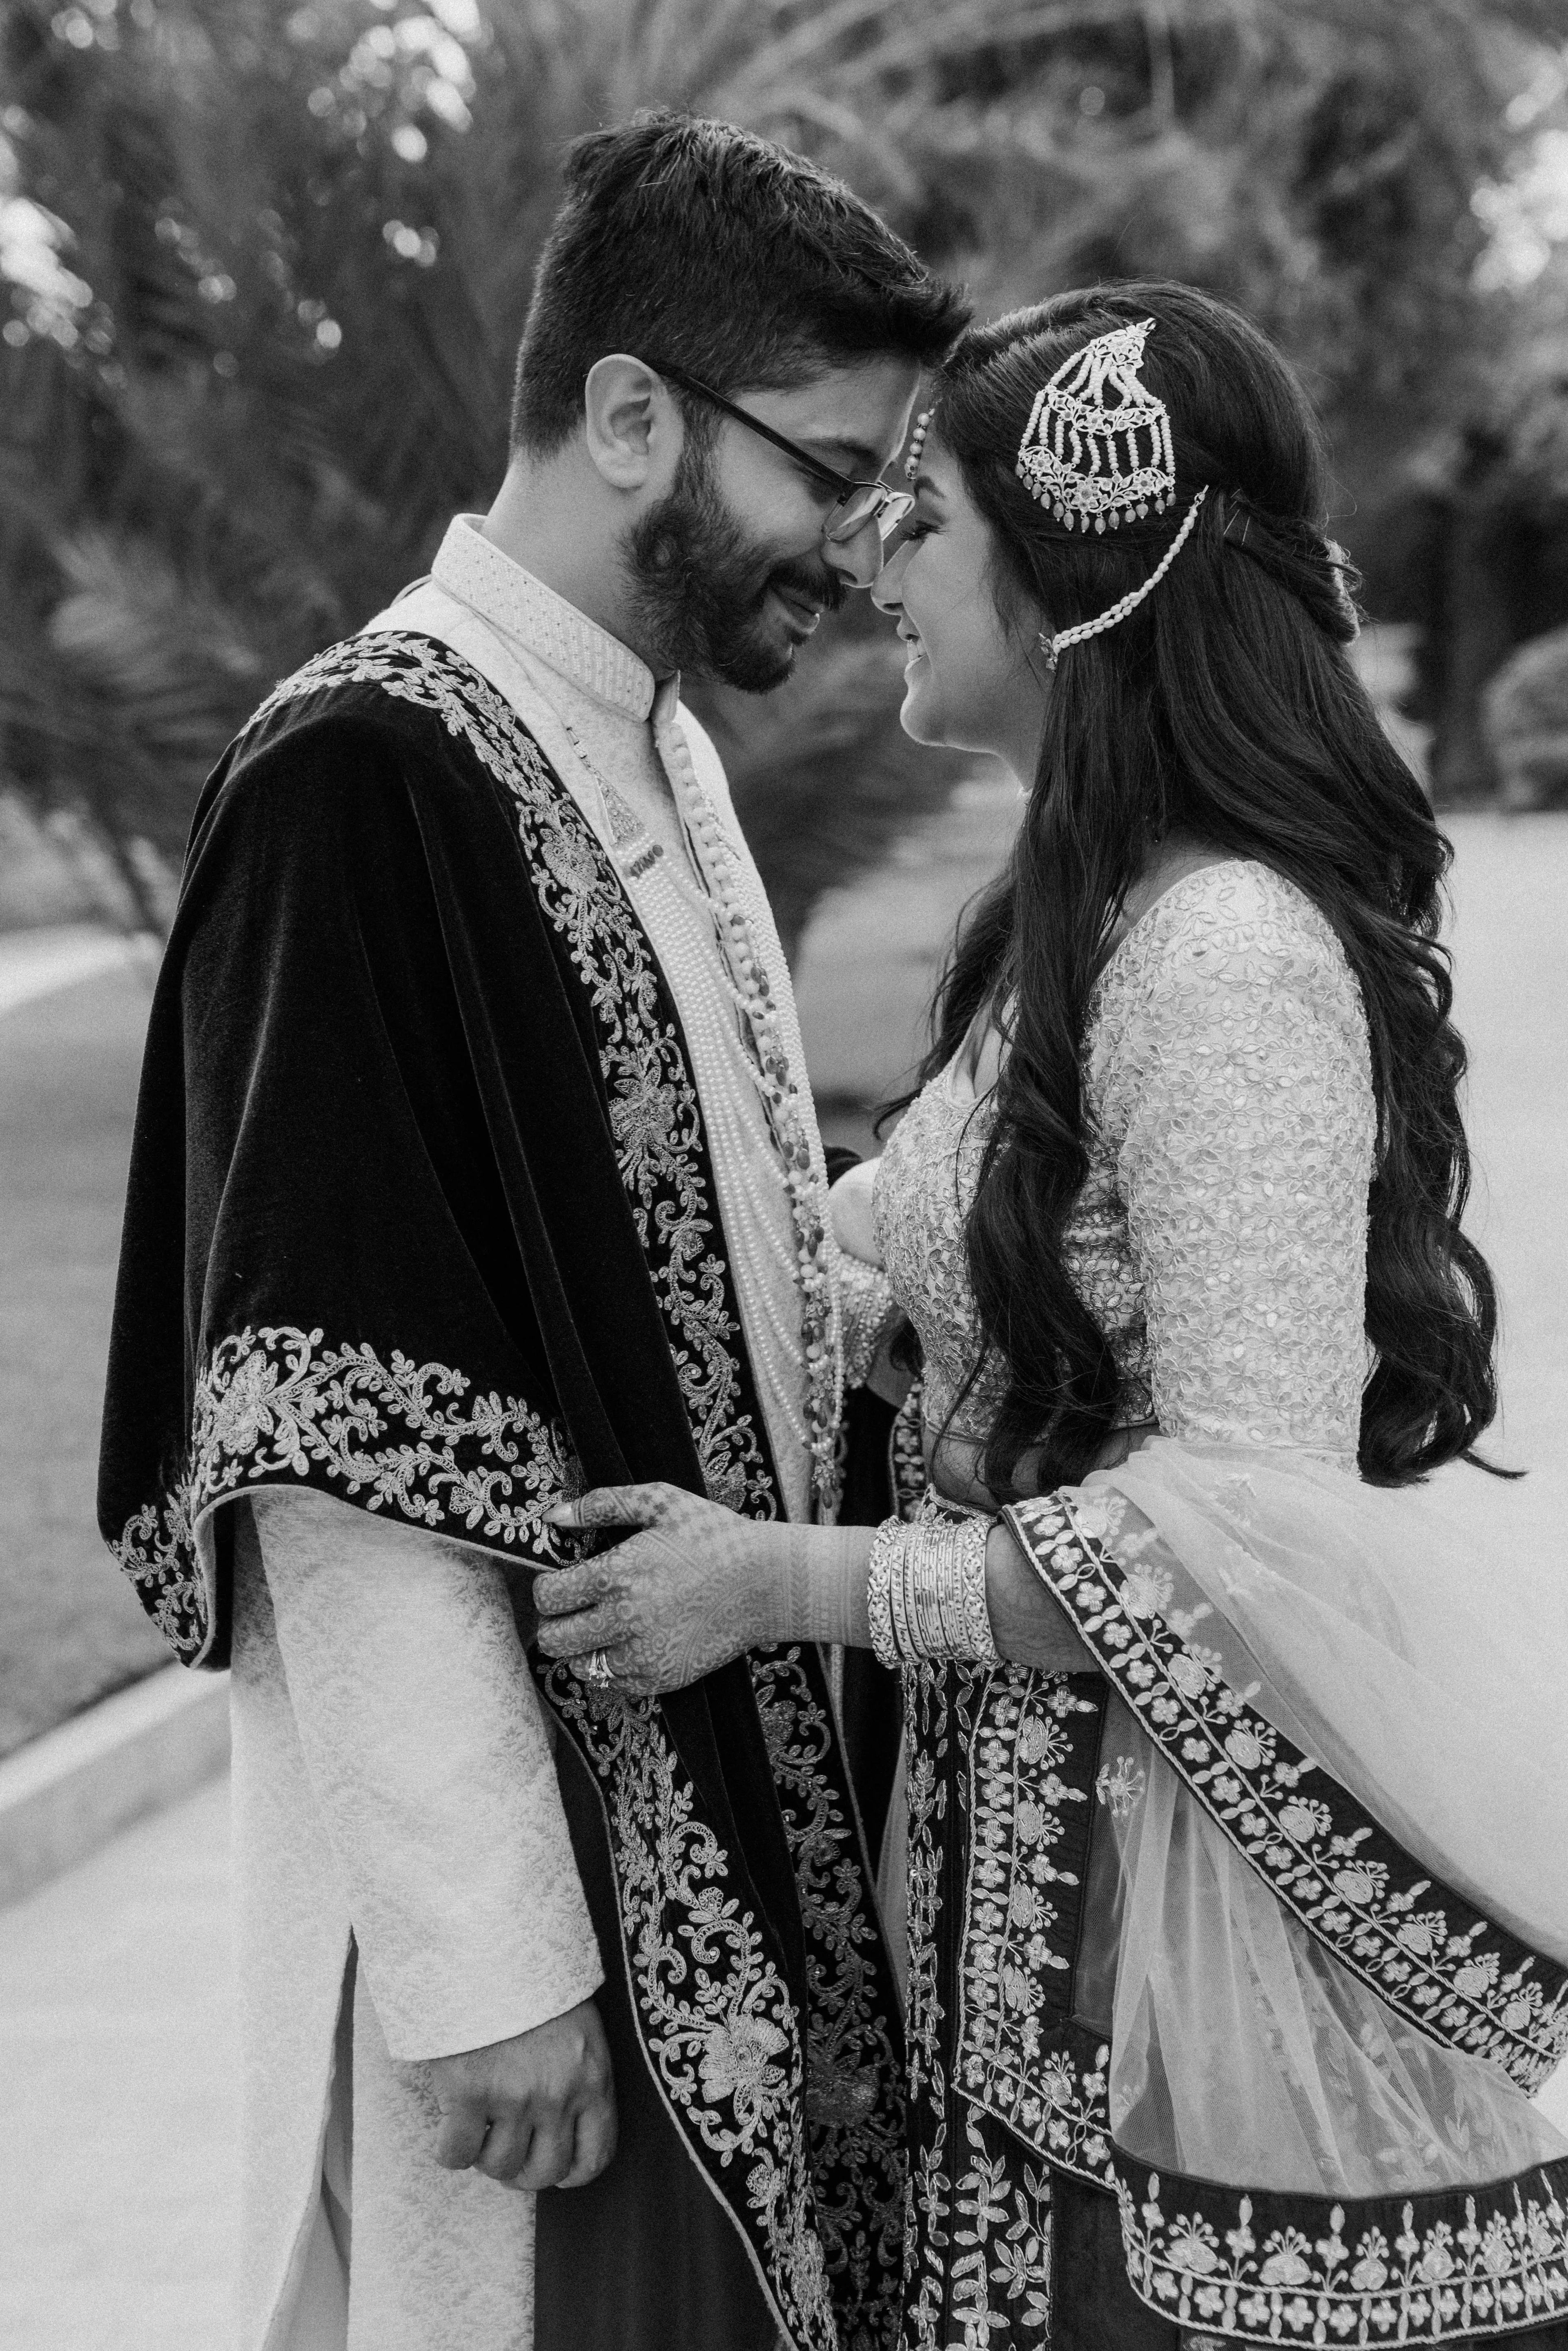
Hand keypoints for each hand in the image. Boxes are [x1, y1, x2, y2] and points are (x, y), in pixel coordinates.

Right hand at [426, 1998, 614, 2191]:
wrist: (490, 1943)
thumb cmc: (534, 1984)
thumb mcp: (578, 2029)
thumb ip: (577, 2079)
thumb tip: (559, 2132)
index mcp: (593, 2078)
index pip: (594, 2157)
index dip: (569, 2172)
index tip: (551, 2163)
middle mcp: (559, 2094)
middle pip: (544, 2172)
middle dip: (523, 2170)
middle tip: (506, 2147)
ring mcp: (514, 2096)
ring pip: (500, 2167)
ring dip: (486, 2156)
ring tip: (480, 2127)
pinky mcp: (469, 2092)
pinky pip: (457, 2153)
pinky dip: (449, 2150)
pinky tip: (450, 2126)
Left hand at [535, 1482, 784, 1692]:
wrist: (766, 1583)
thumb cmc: (713, 1535)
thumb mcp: (661, 1502)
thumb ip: (603, 1505)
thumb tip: (552, 1517)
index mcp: (617, 1575)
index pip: (548, 1597)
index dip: (548, 1588)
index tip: (562, 1582)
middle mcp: (624, 1621)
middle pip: (553, 1640)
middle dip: (555, 1623)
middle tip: (576, 1608)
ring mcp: (642, 1657)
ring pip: (578, 1667)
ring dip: (582, 1648)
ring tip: (603, 1626)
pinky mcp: (661, 1680)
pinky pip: (611, 1684)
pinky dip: (611, 1666)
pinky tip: (631, 1641)